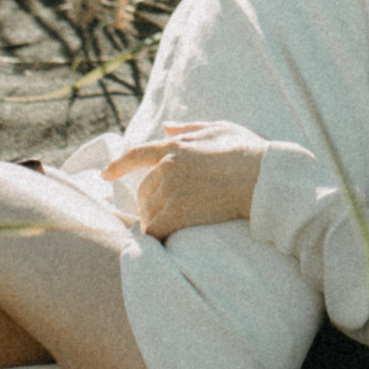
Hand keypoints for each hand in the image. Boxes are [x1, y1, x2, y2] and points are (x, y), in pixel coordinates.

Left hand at [107, 120, 266, 236]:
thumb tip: (166, 127)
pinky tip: (163, 241)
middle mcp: (168, 168)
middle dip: (149, 202)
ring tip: (166, 228)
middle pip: (143, 190)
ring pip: (147, 212)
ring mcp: (171, 191)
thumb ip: (189, 129)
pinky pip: (154, 230)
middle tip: (162, 213)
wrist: (263, 179)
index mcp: (175, 146)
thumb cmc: (248, 152)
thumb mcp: (219, 129)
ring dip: (153, 221)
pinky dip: (155, 237)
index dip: (118, 165)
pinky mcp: (177, 214)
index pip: (136, 155)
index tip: (105, 173)